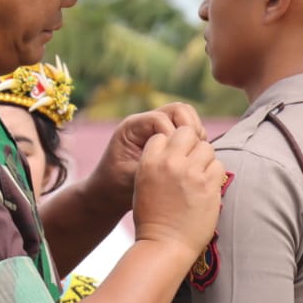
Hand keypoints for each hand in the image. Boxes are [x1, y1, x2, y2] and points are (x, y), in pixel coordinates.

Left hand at [86, 103, 206, 216]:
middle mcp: (144, 122)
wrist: (108, 192)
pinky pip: (186, 129)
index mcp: (132, 127)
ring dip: (194, 132)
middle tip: (193, 149)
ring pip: (185, 116)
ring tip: (194, 153)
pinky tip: (193, 157)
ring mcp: (156, 128)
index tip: (177, 157)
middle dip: (189, 127)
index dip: (173, 135)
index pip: (160, 119)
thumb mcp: (132, 178)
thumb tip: (177, 163)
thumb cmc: (116, 187)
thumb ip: (153, 167)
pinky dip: (193, 139)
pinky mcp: (165, 136)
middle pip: (178, 109)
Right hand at [133, 126, 223, 258]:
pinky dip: (215, 174)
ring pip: (206, 147)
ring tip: (200, 177)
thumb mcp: (143, 184)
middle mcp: (169, 163)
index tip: (174, 159)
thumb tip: (175, 149)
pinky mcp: (208, 186)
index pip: (164, 134)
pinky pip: (218, 165)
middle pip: (187, 133)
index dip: (171, 145)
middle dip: (191, 144)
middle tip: (192, 162)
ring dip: (205, 159)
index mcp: (149, 162)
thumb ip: (157, 163)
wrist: (164, 245)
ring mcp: (190, 173)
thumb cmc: (152, 218)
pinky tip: (207, 187)